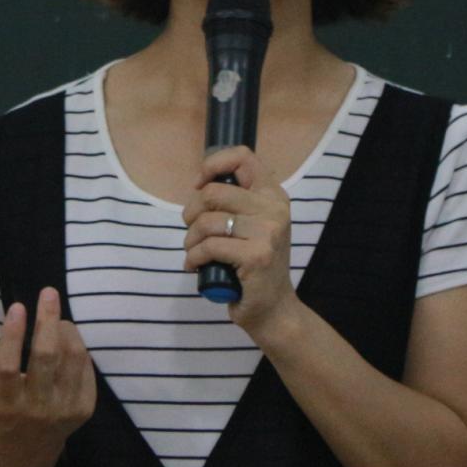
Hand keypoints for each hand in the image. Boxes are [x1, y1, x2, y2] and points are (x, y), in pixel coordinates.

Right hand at [0, 287, 95, 466]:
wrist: (20, 458)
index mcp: (4, 405)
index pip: (9, 366)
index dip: (13, 334)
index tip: (17, 306)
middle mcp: (36, 409)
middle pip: (46, 357)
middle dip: (48, 320)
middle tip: (48, 292)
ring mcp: (62, 411)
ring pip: (72, 359)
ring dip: (67, 330)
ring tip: (57, 317)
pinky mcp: (83, 411)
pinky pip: (86, 370)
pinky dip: (78, 348)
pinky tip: (67, 338)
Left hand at [182, 145, 299, 335]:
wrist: (274, 309)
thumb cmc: (255, 266)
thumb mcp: (254, 226)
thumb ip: (237, 202)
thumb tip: (200, 184)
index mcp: (274, 195)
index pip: (242, 157)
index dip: (212, 165)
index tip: (199, 185)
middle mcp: (275, 209)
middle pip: (213, 192)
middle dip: (191, 212)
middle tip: (192, 231)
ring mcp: (268, 232)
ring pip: (207, 221)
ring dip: (190, 240)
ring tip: (194, 252)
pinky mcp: (256, 256)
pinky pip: (209, 246)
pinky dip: (193, 257)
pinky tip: (195, 266)